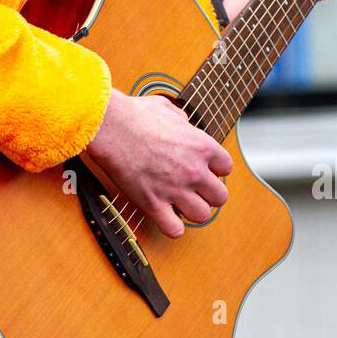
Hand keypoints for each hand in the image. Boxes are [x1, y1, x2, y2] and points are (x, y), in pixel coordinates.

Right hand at [85, 89, 232, 238]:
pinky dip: (172, 227)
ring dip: (192, 211)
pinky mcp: (153, 203)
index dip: (214, 169)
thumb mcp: (167, 108)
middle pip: (220, 197)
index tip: (203, 169)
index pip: (226, 167)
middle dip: (208, 194)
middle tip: (194, 189)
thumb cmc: (134, 115)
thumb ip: (181, 120)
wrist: (110, 126)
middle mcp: (193, 170)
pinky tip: (166, 217)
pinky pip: (174, 229)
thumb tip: (183, 123)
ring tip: (180, 203)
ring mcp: (174, 189)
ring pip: (202, 216)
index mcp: (201, 146)